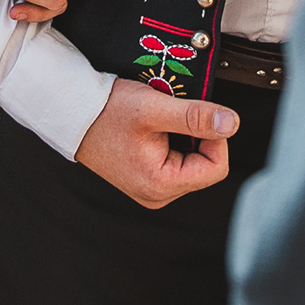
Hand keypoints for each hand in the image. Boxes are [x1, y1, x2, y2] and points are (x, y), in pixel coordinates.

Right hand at [74, 77, 236, 208]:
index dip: (215, 137)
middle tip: (171, 115)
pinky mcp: (147, 178)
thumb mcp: (154, 108)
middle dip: (197, 136)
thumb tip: (233, 123)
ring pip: (193, 161)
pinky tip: (154, 128)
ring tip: (158, 121)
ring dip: (185, 136)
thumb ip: (195, 117)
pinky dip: (173, 139)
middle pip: (206, 166)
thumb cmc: (107, 110)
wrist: (71, 111)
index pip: (217, 167)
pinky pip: (178, 160)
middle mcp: (157, 195)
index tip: (196, 114)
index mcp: (160, 185)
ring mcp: (152, 189)